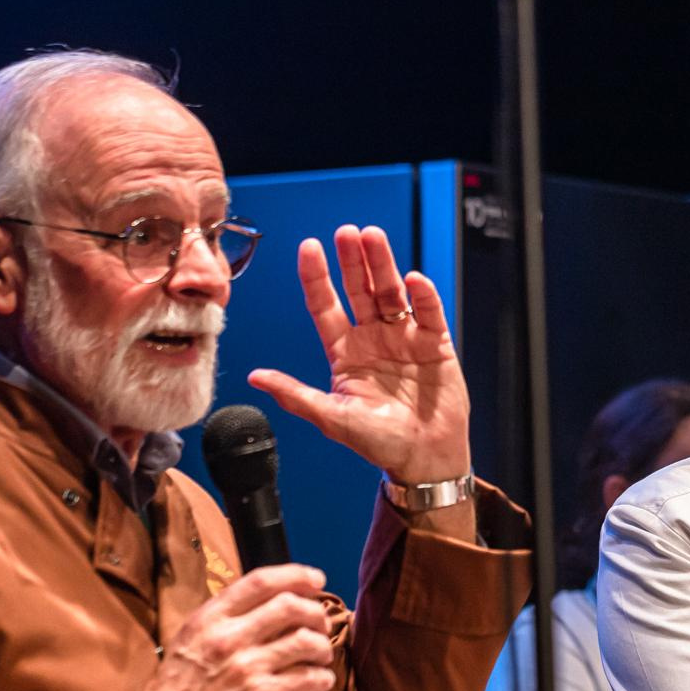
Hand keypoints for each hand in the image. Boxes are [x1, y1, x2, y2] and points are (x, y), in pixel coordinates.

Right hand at [141, 564, 336, 690]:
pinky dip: (322, 678)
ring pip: (306, 641)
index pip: (260, 582)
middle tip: (322, 624)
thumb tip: (268, 605)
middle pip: (291, 606)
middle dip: (316, 613)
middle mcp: (229, 638)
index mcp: (210, 619)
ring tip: (322, 655)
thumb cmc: (176, 690)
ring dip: (323, 646)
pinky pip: (307, 679)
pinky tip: (321, 681)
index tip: (316, 579)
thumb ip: (224, 620)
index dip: (296, 575)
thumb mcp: (190, 640)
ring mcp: (246, 668)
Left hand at [247, 224, 470, 485]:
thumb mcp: (332, 418)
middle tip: (346, 232)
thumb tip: (254, 377)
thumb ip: (296, 395)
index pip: (325, 306)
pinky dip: (423, 296)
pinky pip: (428, 312)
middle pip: (360, 290)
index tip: (309, 248)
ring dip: (383, 265)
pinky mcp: (435, 344)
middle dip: (352, 261)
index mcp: (345, 352)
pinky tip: (413, 279)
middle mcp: (373, 339)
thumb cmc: (379, 443)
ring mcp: (404, 338)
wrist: (425, 458)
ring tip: (373, 238)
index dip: (317, 277)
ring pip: (391, 292)